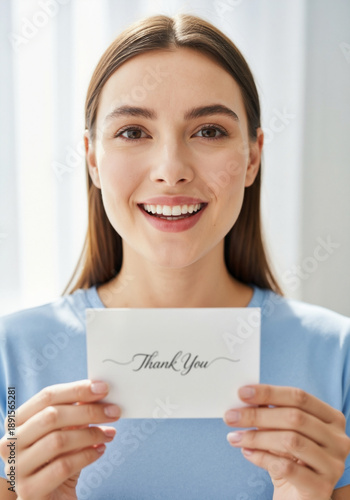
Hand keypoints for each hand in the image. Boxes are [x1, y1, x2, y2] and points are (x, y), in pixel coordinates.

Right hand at [0, 380, 119, 499]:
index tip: (104, 388)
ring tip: (109, 433)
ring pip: (58, 440)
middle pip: (52, 416)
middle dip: (88, 411)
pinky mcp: (29, 491)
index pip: (47, 396)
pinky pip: (63, 466)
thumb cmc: (58, 459)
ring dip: (91, 434)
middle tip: (114, 411)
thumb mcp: (65, 431)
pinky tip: (100, 451)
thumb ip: (75, 411)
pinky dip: (87, 455)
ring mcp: (16, 467)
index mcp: (16, 421)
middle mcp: (10, 442)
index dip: (77, 389)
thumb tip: (98, 390)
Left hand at [224, 384, 349, 499]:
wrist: (298, 497)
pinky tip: (247, 453)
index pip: (299, 397)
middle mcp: (338, 439)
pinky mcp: (322, 487)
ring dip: (257, 437)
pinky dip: (261, 458)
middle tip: (231, 417)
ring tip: (235, 437)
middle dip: (257, 415)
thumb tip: (245, 397)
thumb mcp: (282, 432)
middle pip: (294, 417)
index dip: (269, 392)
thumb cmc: (290, 459)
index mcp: (331, 418)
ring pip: (290, 441)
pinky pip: (286, 467)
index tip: (242, 393)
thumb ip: (271, 413)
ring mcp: (333, 464)